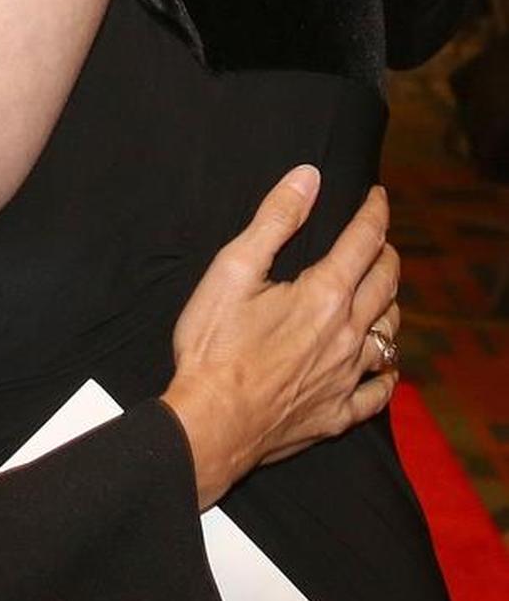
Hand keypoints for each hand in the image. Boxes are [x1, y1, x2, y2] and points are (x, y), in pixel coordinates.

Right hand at [162, 167, 399, 508]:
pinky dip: (387, 370)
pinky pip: (380, 390)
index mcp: (325, 294)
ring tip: (381, 290)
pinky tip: (383, 363)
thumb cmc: (215, 345)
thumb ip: (275, 219)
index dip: (374, 212)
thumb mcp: (234, 268)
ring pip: (390, 332)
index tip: (377, 195)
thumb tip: (308, 177)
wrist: (210, 423)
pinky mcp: (338, 413)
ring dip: (390, 303)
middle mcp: (347, 334)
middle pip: (385, 283)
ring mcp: (346, 378)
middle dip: (386, 252)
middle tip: (379, 237)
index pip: (364, 241)